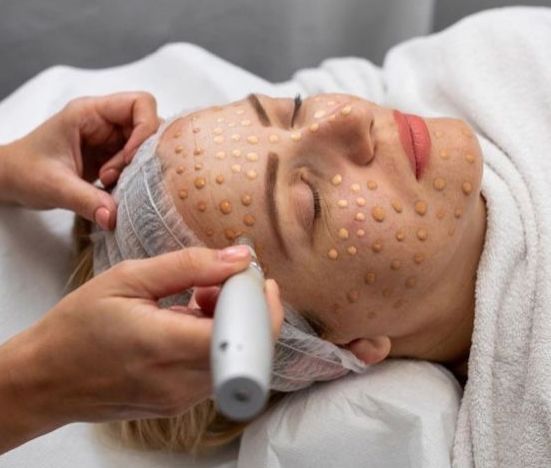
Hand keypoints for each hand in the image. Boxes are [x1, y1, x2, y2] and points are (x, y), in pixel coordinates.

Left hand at [0, 92, 159, 228]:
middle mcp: (104, 121)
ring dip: (136, 168)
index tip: (131, 159)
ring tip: (110, 183)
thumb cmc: (24, 172)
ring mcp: (110, 139)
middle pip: (148, 125)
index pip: (140, 104)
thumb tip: (114, 218)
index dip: (145, 129)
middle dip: (141, 154)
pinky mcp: (112, 156)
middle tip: (117, 177)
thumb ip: (87, 201)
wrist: (11, 180)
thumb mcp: (55, 186)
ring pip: (145, 146)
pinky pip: (136, 163)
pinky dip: (132, 178)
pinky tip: (111, 189)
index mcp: (90, 113)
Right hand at [0, 246, 283, 452]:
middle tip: (216, 283)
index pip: (244, 336)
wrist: (46, 379)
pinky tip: (186, 320)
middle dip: (244, 308)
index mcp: (165, 346)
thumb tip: (241, 258)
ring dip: (228, 323)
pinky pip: (214, 368)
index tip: (254, 278)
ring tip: (195, 298)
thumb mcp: (129, 278)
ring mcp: (181, 399)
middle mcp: (180, 382)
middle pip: (246, 346)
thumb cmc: (78, 325)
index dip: (261, 306)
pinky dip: (213, 340)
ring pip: (233, 357)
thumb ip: (190, 267)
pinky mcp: (179, 404)